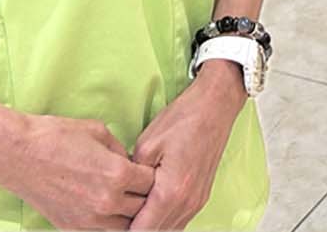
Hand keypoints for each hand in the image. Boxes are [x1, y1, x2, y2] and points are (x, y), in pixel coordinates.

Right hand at [0, 110, 156, 230]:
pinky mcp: (72, 228)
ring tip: (129, 201)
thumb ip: (122, 150)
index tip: (152, 170)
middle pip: (143, 208)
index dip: (154, 175)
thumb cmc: (56, 136)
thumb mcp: (99, 132)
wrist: (17, 154)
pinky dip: (110, 224)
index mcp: (117, 175)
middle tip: (143, 186)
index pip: (153, 183)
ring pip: (126, 227)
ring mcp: (89, 220)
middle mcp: (107, 202)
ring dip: (130, 215)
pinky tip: (110, 210)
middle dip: (146, 196)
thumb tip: (132, 162)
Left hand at [127, 63, 244, 228]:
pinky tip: (151, 208)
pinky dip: (164, 220)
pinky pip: (179, 220)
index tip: (111, 219)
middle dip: (137, 228)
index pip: (142, 230)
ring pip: (169, 230)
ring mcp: (197, 201)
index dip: (123, 228)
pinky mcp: (201, 196)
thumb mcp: (147, 145)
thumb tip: (122, 194)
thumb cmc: (183, 119)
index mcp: (171, 191)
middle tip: (118, 215)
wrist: (215, 106)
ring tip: (133, 212)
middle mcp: (188, 202)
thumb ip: (132, 177)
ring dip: (151, 226)